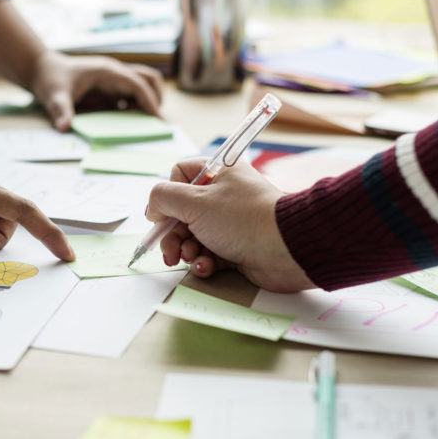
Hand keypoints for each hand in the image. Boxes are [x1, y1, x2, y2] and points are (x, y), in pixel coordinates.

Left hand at [29, 51, 163, 131]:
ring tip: (143, 122)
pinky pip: (132, 94)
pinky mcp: (110, 87)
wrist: (43, 69)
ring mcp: (114, 78)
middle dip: (155, 98)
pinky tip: (128, 121)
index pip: (136, 83)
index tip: (157, 119)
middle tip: (153, 121)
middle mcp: (114, 73)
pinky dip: (137, 105)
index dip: (149, 100)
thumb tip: (64, 127)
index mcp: (106, 72)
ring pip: (144, 84)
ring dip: (149, 100)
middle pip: (149, 79)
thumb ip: (61, 111)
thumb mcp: (54, 97)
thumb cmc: (50, 80)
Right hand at [145, 158, 314, 291]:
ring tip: (190, 258)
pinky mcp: (236, 247)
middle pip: (181, 212)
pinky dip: (203, 261)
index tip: (162, 216)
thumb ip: (163, 198)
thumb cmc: (242, 219)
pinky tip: (207, 266)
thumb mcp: (194, 202)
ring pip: (192, 236)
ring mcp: (230, 222)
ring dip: (185, 249)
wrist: (285, 249)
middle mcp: (223, 195)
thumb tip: (152, 207)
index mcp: (218, 173)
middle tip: (170, 251)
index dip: (167, 197)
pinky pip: (209, 253)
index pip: (179, 175)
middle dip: (172, 233)